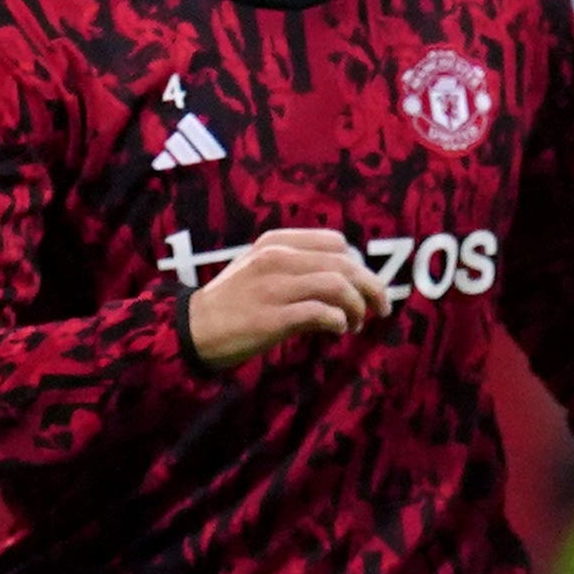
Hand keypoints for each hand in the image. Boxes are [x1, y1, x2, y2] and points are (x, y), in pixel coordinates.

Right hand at [184, 227, 391, 368]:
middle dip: (371, 287)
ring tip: (357, 324)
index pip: (336, 243)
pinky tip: (338, 331)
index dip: (358, 265)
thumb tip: (342, 279)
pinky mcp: (273, 318)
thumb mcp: (259, 267)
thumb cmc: (231, 301)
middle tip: (380, 309)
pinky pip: (321, 313)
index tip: (363, 286)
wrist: (192, 328)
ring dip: (357, 306)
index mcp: (276, 242)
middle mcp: (277, 258)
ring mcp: (274, 287)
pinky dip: (339, 322)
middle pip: (345, 264)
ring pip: (338, 285)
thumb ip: (295, 264)